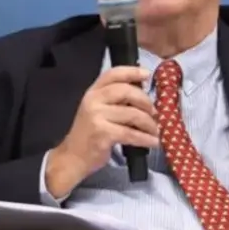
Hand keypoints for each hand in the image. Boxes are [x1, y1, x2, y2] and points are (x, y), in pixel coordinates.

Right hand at [45, 66, 158, 197]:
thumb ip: (114, 101)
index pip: (113, 74)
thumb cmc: (89, 134)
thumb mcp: (97, 111)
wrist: (73, 157)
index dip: (131, 72)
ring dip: (149, 124)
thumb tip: (143, 96)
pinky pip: (131, 133)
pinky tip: (153, 142)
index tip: (147, 75)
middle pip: (127, 91)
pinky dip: (145, 138)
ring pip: (132, 114)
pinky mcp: (102, 133)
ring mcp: (96, 116)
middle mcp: (93, 100)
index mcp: (92, 92)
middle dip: (146, 102)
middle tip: (154, 112)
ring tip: (155, 131)